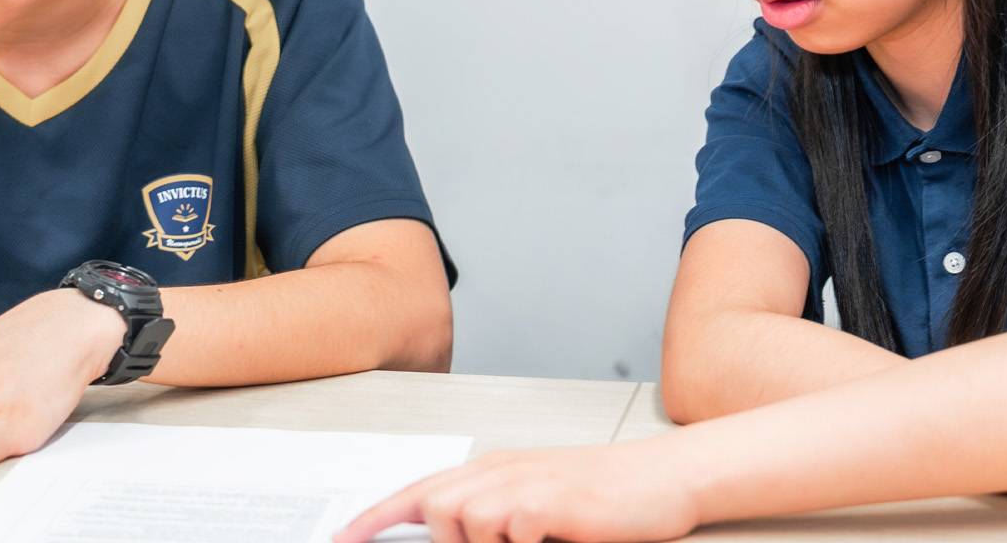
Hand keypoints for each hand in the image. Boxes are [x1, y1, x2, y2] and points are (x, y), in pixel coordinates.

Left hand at [336, 443, 699, 542]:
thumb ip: (494, 515)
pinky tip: (551, 535)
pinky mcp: (548, 503)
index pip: (417, 491)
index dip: (374, 518)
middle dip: (446, 538)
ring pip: (463, 521)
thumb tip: (452, 534)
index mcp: (492, 470)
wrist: (662, 479)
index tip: (344, 539)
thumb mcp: (539, 500)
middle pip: (433, 506)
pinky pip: (508, 531)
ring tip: (534, 538)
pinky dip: (521, 541)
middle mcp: (500, 471)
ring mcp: (523, 484)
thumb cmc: (604, 495)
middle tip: (499, 542)